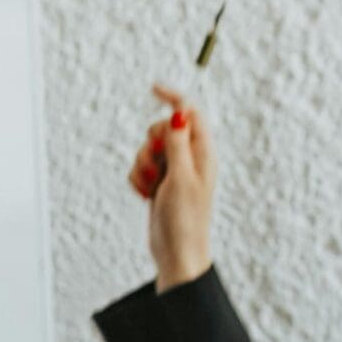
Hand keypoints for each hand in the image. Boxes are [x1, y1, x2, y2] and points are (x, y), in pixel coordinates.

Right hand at [128, 84, 215, 289]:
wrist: (176, 252)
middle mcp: (190, 159)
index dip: (174, 99)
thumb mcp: (181, 178)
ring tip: (152, 187)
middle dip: (151, 143)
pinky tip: (145, 195)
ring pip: (147, 149)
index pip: (191, 114)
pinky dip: (138, 179)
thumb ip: (179, 144)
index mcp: (203, 154)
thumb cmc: (185, 220)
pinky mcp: (159, 184)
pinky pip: (140, 168)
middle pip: (163, 129)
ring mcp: (173, 172)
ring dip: (142, 165)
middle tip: (157, 165)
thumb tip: (181, 112)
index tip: (153, 88)